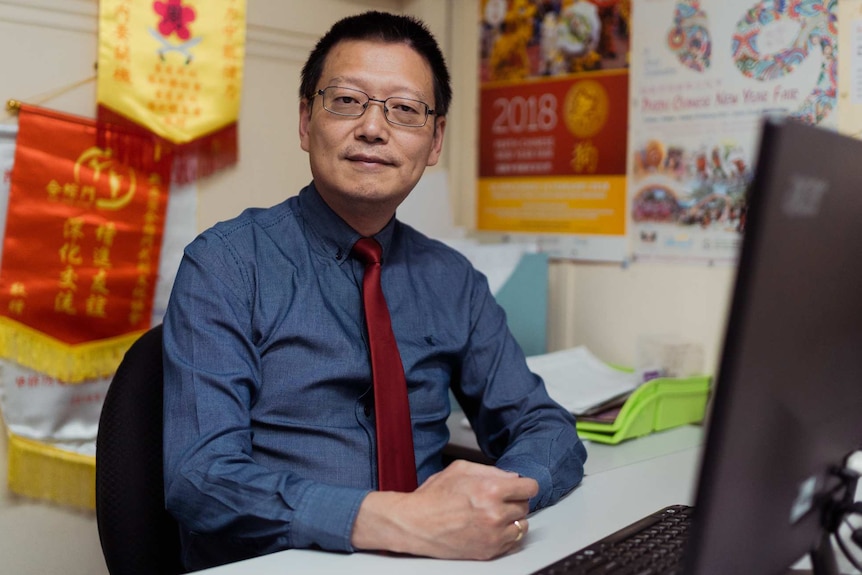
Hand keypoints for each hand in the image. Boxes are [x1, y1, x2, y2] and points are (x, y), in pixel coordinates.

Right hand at [351, 459, 537, 559]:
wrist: (416, 524)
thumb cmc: (433, 497)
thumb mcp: (460, 469)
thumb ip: (490, 470)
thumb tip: (511, 476)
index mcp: (491, 490)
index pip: (529, 487)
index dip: (524, 485)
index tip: (520, 487)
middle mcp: (496, 514)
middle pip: (525, 506)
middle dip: (514, 501)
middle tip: (499, 500)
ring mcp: (493, 535)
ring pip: (521, 525)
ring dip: (512, 519)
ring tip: (495, 514)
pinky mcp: (489, 551)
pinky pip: (512, 542)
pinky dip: (505, 534)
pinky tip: (491, 527)